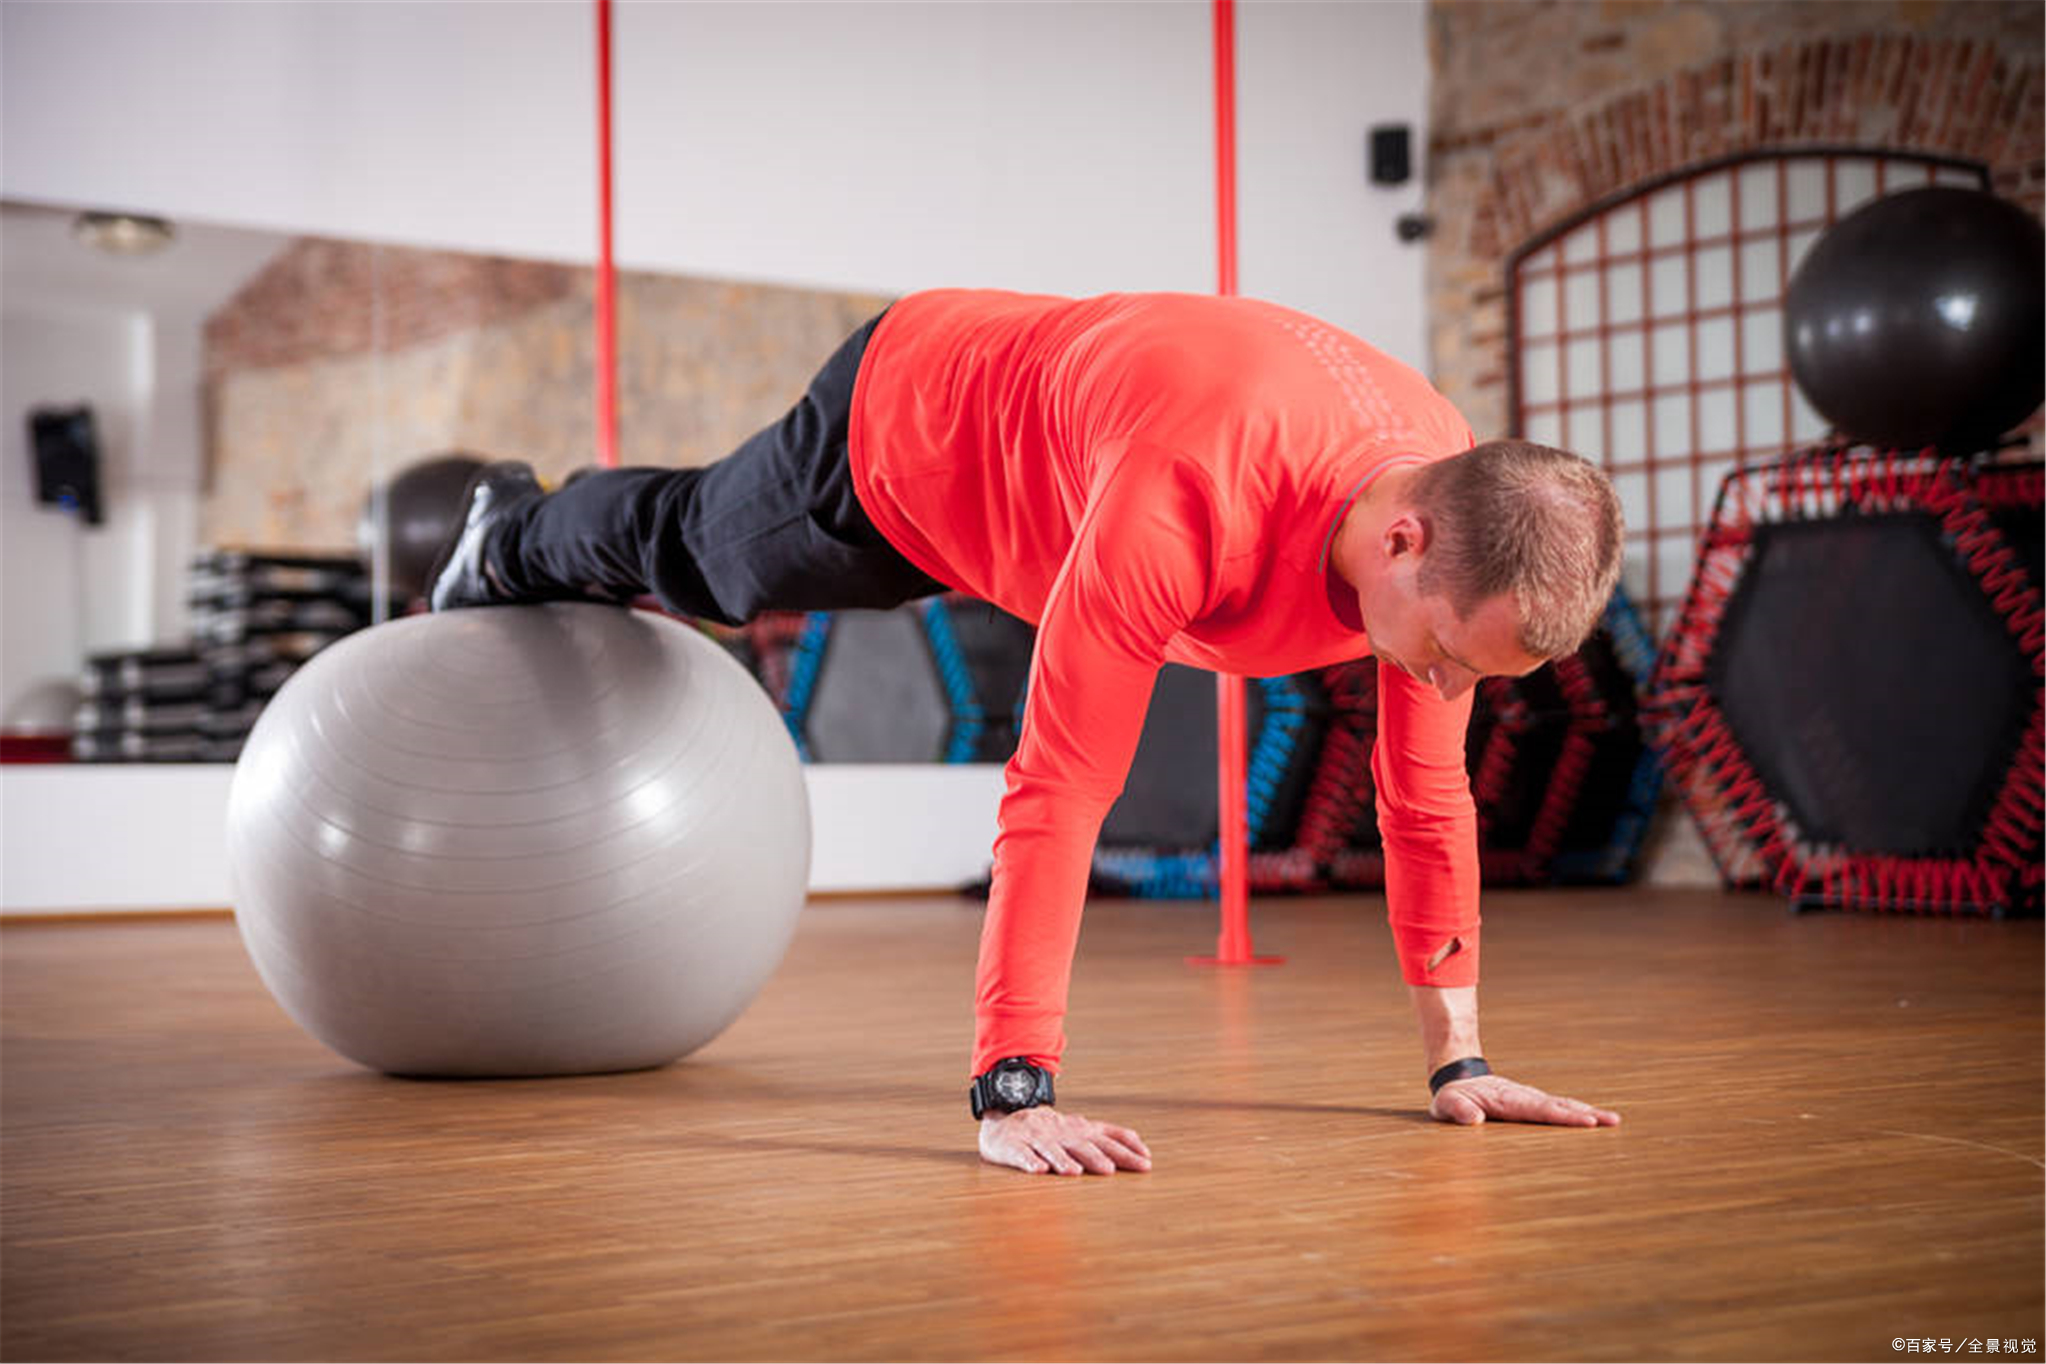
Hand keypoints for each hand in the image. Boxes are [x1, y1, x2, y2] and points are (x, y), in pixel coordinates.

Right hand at [977, 1106, 1152, 1175]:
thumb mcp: (1081, 1130)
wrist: (1006, 1120)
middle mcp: (1061, 1133)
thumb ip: (1109, 1136)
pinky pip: (1022, 1155)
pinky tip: (1038, 1170)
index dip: (1125, 1148)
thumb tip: (1142, 1148)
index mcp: (1079, 1130)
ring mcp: (1036, 1138)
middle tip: (1110, 1170)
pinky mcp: (1013, 1146)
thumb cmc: (1051, 1132)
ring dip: (1063, 1160)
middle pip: (1081, 1145)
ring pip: (1051, 1149)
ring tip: (1074, 1171)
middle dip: (1096, 1157)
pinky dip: (1030, 1161)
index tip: (1145, 1161)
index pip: (1107, 1137)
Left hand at [1429, 1072, 1620, 1127]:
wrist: (1458, 1078)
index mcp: (1506, 1100)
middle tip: (1612, 1121)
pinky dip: (1577, 1112)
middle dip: (1585, 1113)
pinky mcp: (1532, 1103)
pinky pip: (1557, 1107)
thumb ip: (1457, 1109)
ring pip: (1562, 1104)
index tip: (1586, 1121)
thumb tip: (1473, 1118)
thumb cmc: (1452, 1097)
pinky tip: (1594, 1120)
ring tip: (1613, 1120)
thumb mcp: (1446, 1104)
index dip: (1562, 1116)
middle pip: (1558, 1105)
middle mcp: (1523, 1097)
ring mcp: (1530, 1099)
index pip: (1538, 1109)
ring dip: (1587, 1112)